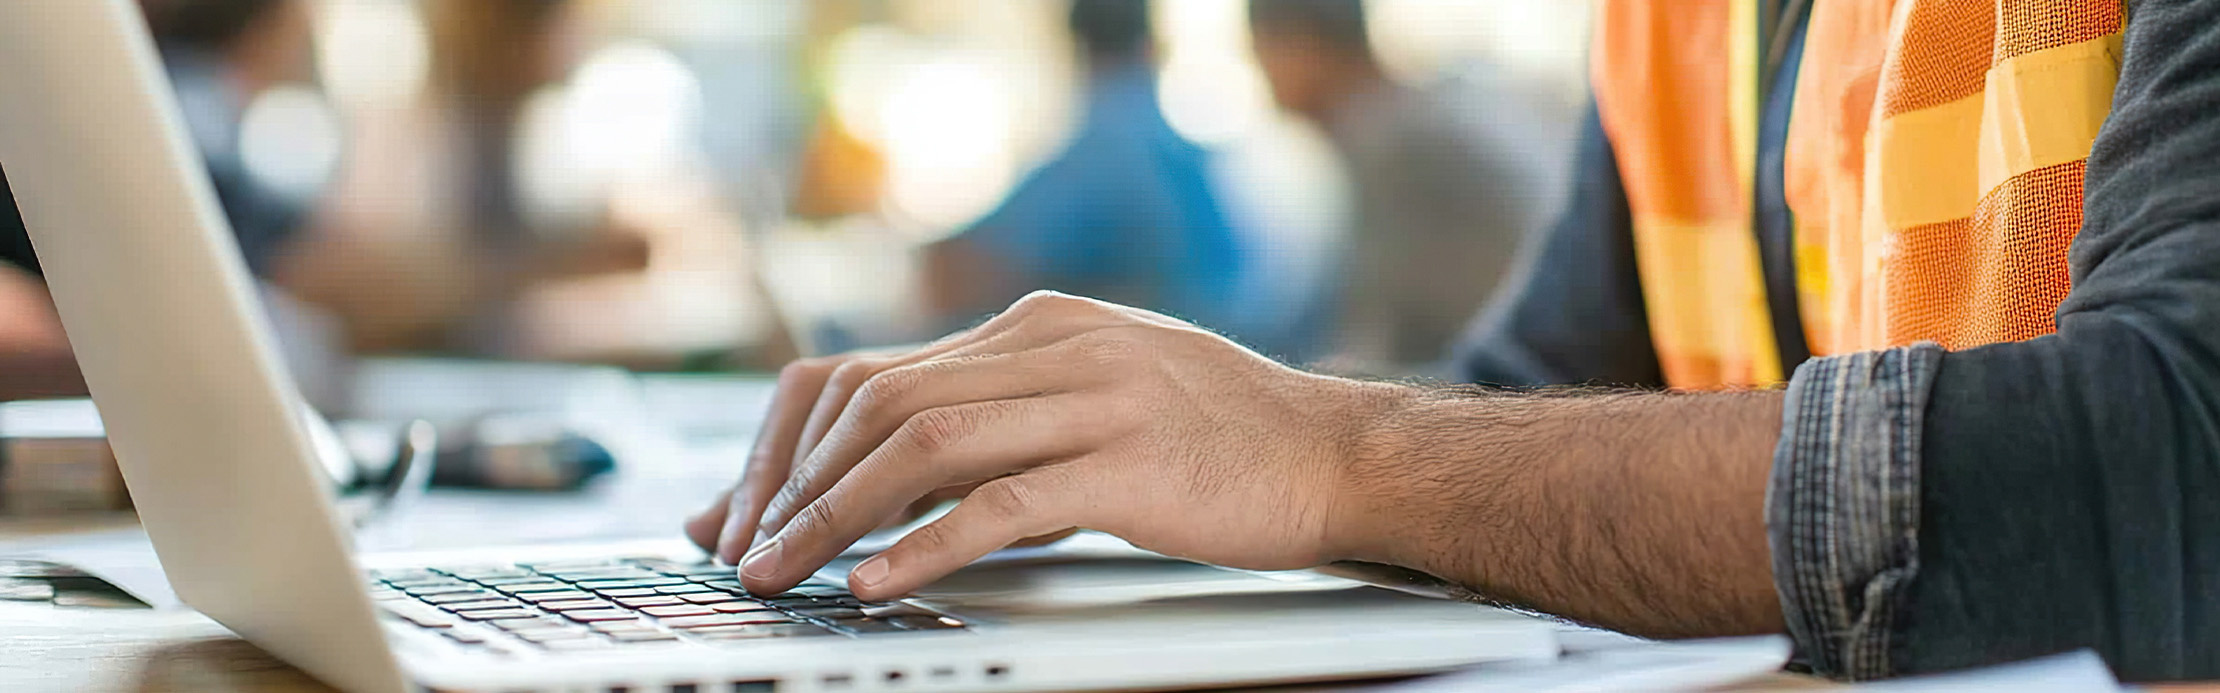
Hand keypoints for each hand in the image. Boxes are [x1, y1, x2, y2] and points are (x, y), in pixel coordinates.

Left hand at [684, 292, 1412, 600]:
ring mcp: (1093, 398)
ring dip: (832, 515)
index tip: (744, 512)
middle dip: (790, 486)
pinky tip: (878, 582)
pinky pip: (999, 503)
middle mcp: (1054, 345)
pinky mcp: (1127, 463)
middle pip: (878, 402)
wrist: (1334, 455)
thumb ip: (994, 424)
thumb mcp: (1091, 404)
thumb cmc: (1215, 442)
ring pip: (921, 444)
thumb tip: (878, 483)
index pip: (869, 371)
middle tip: (745, 554)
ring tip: (786, 572)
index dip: (788, 445)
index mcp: (1036, 326)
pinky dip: (922, 545)